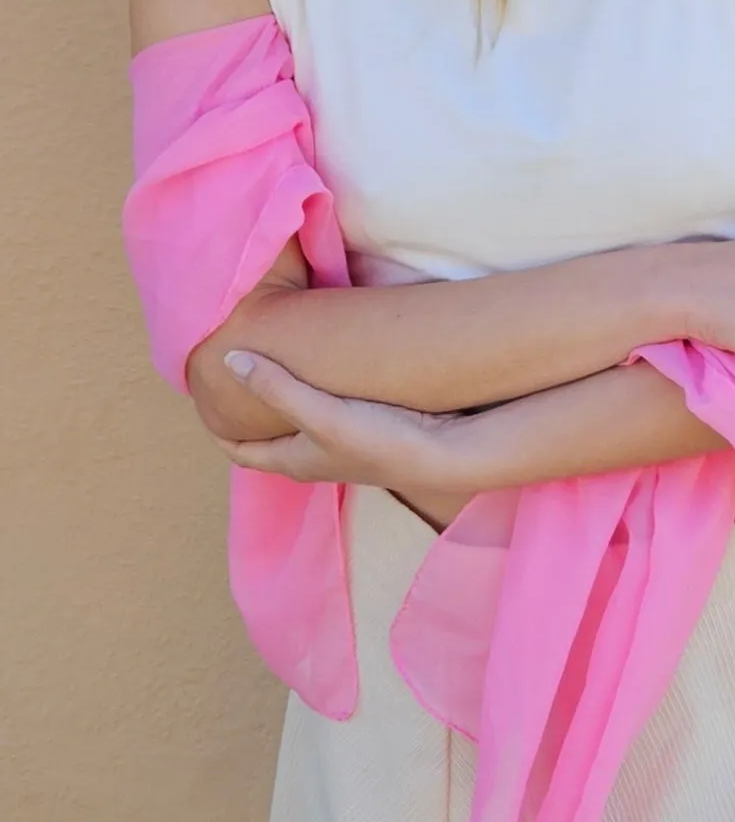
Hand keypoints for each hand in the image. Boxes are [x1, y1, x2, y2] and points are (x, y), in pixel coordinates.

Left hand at [210, 350, 458, 487]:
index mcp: (294, 461)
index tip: (206, 406)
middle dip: (252, 413)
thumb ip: (276, 387)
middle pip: (270, 438)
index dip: (220, 433)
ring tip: (277, 369)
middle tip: (239, 377)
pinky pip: (328, 414)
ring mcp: (341, 447)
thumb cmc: (377, 439)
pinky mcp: (366, 431)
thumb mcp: (320, 412)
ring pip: (300, 426)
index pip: (242, 453)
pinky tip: (326, 373)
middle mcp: (313, 458)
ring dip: (286, 404)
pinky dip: (316, 396)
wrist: (440, 451)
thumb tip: (230, 360)